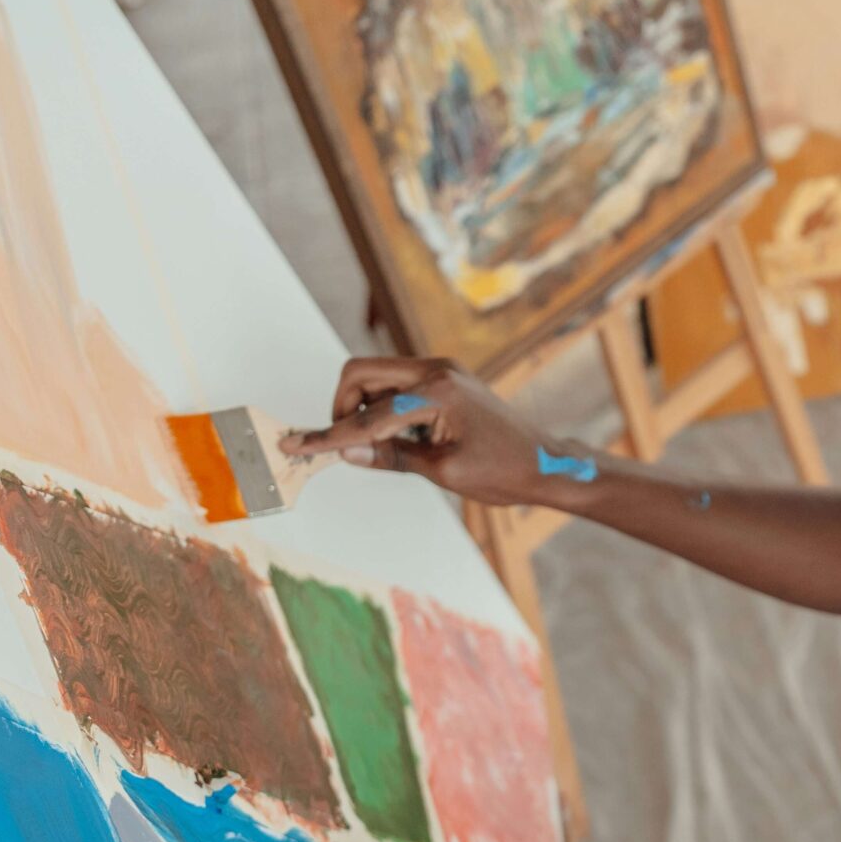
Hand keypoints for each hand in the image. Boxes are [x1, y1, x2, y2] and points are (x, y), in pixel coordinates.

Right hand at [282, 357, 576, 508]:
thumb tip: (344, 452)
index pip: (367, 415)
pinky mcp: (444, 380)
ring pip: (376, 377)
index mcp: (437, 391)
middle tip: (346, 445)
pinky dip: (384, 409)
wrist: (545, 464)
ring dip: (363, 409)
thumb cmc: (504, 471)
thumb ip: (391, 456)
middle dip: (342, 408)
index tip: (294, 446)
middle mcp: (437, 370)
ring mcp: (441, 371)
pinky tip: (398, 438)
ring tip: (381, 448)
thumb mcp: (443, 471)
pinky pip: (397, 386)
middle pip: (361, 373)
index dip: (328, 435)